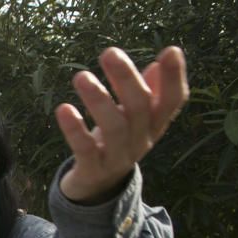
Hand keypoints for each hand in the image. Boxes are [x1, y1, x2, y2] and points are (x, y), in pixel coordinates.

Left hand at [56, 46, 188, 203]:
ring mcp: (117, 158)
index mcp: (154, 125)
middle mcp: (141, 141)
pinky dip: (74, 129)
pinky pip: (85, 149)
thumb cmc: (116, 140)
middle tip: (109, 52)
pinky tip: (63, 109)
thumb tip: (159, 62)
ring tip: (81, 76)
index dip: (175, 78)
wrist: (95, 186)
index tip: (170, 51)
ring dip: (98, 100)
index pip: (173, 101)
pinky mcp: (92, 170)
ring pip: (114, 128)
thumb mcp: (133, 117)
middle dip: (126, 79)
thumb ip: (146, 91)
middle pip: (139, 108)